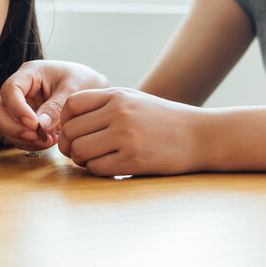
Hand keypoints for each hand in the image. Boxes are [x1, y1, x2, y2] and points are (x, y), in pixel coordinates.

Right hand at [0, 60, 109, 150]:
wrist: (92, 89)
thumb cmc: (84, 81)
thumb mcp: (73, 90)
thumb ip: (56, 107)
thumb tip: (39, 126)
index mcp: (30, 72)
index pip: (10, 89)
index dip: (17, 109)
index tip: (34, 124)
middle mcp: (20, 88)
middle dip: (12, 127)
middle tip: (36, 137)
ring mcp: (21, 104)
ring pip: (4, 124)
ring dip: (22, 138)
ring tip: (48, 141)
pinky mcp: (25, 119)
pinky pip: (17, 134)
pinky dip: (28, 142)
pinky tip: (49, 142)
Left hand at [58, 88, 208, 175]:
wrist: (200, 135)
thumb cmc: (163, 119)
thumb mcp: (133, 99)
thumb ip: (103, 105)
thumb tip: (67, 121)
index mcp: (116, 96)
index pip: (71, 105)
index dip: (65, 121)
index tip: (72, 131)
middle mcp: (119, 114)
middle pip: (71, 131)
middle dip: (69, 145)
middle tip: (77, 151)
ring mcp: (126, 137)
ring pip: (80, 151)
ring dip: (80, 160)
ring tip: (93, 159)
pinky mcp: (133, 160)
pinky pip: (97, 168)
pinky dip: (96, 170)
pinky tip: (108, 166)